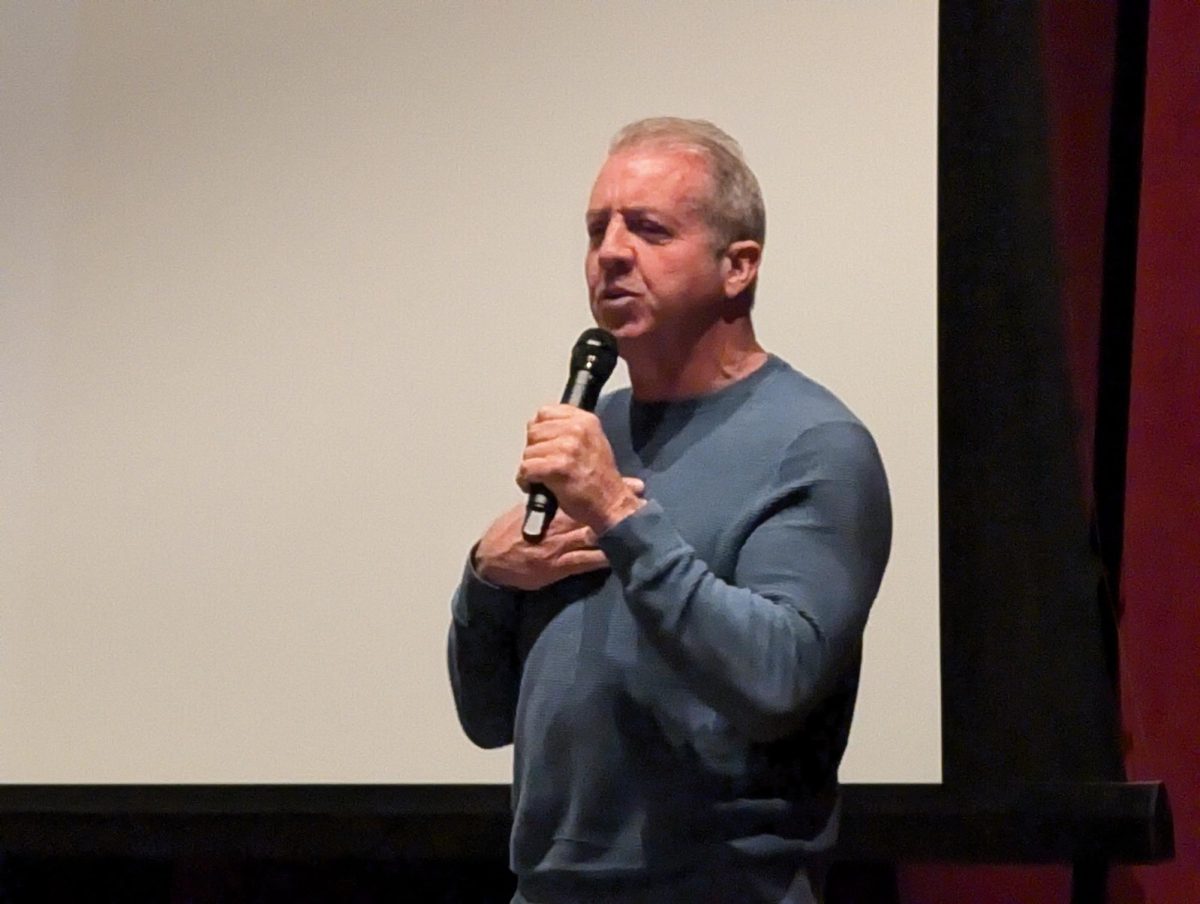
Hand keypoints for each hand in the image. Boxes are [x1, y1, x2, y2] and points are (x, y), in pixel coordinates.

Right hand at [474, 477, 644, 590]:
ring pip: (595, 536)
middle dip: (616, 502)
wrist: (491, 562)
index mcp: (550, 509)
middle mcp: (559, 525)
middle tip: (639, 493)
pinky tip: (620, 555)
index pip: (579, 493)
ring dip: (617, 529)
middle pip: (593, 511)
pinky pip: (586, 562)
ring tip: (639, 522)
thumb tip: (559, 487)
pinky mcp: (560, 566)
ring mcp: (562, 546)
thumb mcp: (524, 511)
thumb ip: (543, 501)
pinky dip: (603, 559)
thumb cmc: (506, 534)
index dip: (602, 485)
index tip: (628, 480)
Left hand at [517, 405, 645, 532]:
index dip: (540, 431)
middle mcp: (577, 429)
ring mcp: (568, 447)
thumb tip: (539, 425)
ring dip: (530, 468)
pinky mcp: (559, 466)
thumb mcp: (592, 441)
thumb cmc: (599, 479)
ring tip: (543, 478)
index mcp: (585, 420)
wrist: (612, 504)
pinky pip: (526, 468)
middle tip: (544, 465)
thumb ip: (568, 429)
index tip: (544, 445)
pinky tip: (536, 486)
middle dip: (534, 450)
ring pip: (528, 452)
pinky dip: (526, 481)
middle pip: (533, 431)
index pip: (544, 413)